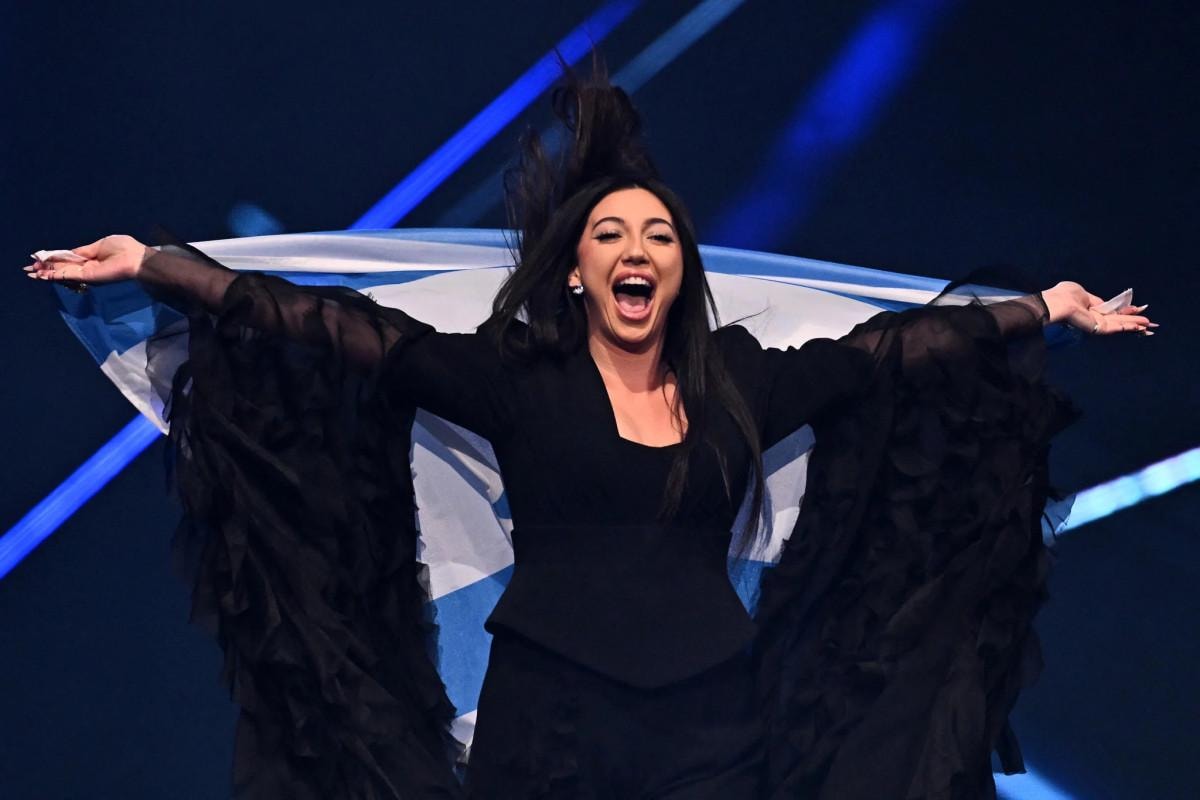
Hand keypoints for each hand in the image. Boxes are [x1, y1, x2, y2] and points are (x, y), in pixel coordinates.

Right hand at [25, 234, 148, 284]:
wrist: (136, 259)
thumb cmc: (124, 249)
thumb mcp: (100, 245)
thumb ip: (83, 251)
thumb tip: (70, 253)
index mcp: (90, 258)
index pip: (67, 259)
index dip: (53, 259)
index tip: (39, 258)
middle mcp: (87, 267)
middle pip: (61, 268)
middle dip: (45, 268)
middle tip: (29, 269)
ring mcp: (87, 273)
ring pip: (61, 273)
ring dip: (45, 273)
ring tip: (31, 273)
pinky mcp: (88, 277)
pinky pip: (67, 275)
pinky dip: (54, 275)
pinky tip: (42, 275)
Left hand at [1041, 281, 1155, 335]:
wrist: (1057, 304)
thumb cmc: (1064, 295)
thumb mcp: (1082, 292)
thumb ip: (1095, 300)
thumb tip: (1104, 304)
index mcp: (1090, 308)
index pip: (1110, 311)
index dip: (1124, 310)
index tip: (1137, 308)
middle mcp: (1094, 318)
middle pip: (1118, 320)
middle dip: (1134, 320)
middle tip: (1149, 322)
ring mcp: (1096, 324)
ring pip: (1120, 325)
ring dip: (1135, 325)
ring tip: (1149, 326)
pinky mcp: (1097, 328)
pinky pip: (1116, 328)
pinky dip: (1129, 328)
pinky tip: (1140, 328)